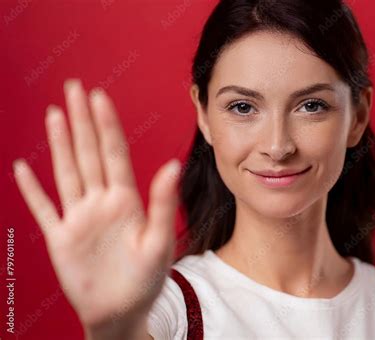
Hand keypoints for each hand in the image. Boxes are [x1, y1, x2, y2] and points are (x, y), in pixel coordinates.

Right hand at [13, 79, 180, 331]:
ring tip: (54, 114)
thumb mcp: (159, 241)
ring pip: (67, 172)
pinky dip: (32, 190)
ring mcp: (79, 217)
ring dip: (60, 143)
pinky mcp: (61, 238)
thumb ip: (162, 203)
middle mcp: (102, 202)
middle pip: (89, 153)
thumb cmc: (146, 280)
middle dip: (82, 120)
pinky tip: (23, 168)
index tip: (99, 97)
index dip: (106, 125)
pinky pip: (43, 209)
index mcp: (127, 200)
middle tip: (74, 88)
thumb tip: (173, 165)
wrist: (122, 312)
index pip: (115, 153)